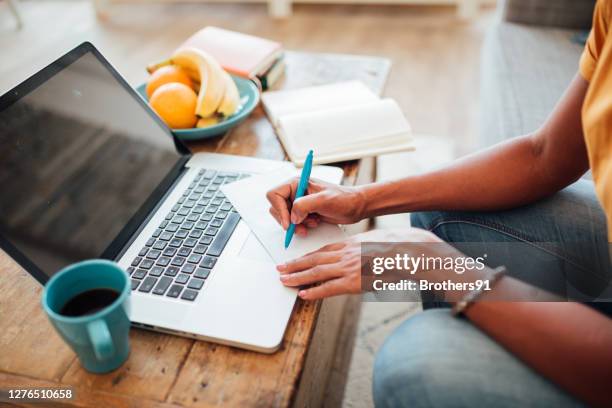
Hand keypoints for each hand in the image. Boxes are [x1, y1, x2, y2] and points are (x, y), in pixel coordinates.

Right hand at [266, 178, 366, 235]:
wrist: (355, 207)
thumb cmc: (344, 199)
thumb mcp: (324, 200)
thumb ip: (304, 205)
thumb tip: (292, 216)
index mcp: (297, 183)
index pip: (275, 194)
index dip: (279, 209)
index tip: (289, 222)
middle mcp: (296, 192)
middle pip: (277, 207)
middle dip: (287, 219)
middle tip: (298, 227)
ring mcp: (299, 202)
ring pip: (284, 217)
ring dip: (295, 224)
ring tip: (310, 224)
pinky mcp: (304, 212)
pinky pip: (293, 222)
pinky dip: (300, 226)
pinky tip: (313, 224)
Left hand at [277, 228, 441, 299]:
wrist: (408, 252)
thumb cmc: (398, 249)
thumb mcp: (376, 243)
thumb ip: (364, 249)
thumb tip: (361, 257)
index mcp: (351, 244)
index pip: (323, 250)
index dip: (307, 256)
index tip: (295, 259)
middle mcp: (346, 254)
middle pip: (314, 259)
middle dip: (295, 265)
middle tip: (280, 269)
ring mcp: (348, 267)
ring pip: (316, 272)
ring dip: (297, 276)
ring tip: (284, 280)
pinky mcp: (353, 281)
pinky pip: (329, 287)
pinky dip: (314, 291)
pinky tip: (303, 294)